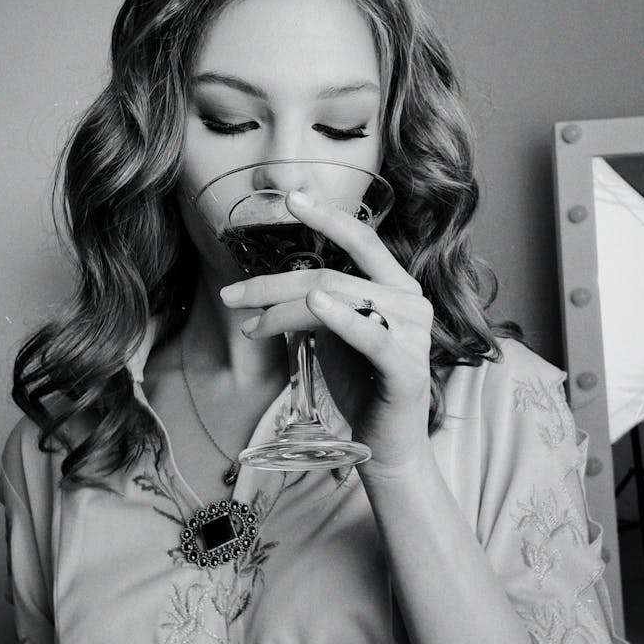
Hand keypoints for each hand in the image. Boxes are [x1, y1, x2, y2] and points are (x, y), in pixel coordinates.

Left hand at [220, 190, 433, 475]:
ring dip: (283, 310)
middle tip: (231, 295)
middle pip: (332, 275)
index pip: (362, 241)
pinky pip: (370, 335)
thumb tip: (272, 285)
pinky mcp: (407, 368)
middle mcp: (410, 301)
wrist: (387, 445)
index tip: (290, 198)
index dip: (326, 217)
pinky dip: (340, 317)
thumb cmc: (361, 385)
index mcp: (396, 287)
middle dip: (273, 282)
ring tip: (249, 323)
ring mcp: (413, 334)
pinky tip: (315, 305)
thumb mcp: (335, 334)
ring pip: (338, 300)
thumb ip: (318, 304)